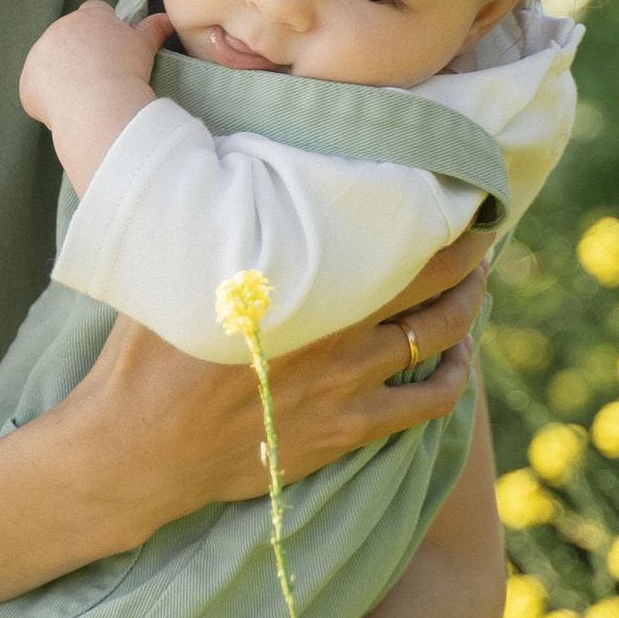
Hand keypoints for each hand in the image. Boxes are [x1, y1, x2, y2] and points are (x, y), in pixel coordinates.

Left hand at [20, 0, 173, 187]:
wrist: (99, 105)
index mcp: (89, 16)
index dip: (103, 31)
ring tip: (84, 97)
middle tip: (99, 79)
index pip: (94, 12)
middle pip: (69, 38)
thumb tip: (167, 18)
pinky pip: (36, 89)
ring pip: (50, 64)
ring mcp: (39, 54)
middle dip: (79, 55)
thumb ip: (152, 29)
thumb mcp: (144, 47)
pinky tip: (67, 110)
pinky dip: (47, 99)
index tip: (111, 51)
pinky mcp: (27, 81)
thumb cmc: (127, 72)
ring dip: (61, 76)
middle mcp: (59, 29)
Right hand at [52, 226, 492, 524]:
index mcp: (299, 283)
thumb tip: (228, 169)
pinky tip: (456, 357)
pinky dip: (455, 374)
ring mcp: (347, 385)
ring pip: (442, 335)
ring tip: (473, 285)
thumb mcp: (176, 273)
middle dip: (467, 248)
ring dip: (468, 305)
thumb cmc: (148, 355)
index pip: (391, 231)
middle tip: (479, 228)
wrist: (140, 448)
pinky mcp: (347, 430)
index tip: (447, 188)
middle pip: (434, 278)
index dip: (432, 206)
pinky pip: (431, 403)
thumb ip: (216, 228)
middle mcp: (336, 330)